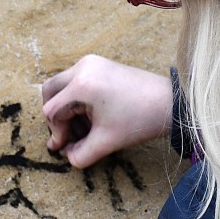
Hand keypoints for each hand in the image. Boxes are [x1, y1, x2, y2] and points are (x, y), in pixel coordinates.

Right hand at [41, 56, 170, 167]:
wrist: (169, 103)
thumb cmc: (139, 120)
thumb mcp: (106, 142)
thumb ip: (80, 155)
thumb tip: (66, 156)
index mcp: (82, 85)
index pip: (52, 110)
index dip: (56, 133)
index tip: (65, 147)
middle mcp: (83, 68)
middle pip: (50, 92)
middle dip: (56, 117)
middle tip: (68, 135)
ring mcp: (91, 63)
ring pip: (62, 86)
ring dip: (67, 109)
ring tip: (86, 129)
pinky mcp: (100, 64)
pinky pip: (76, 81)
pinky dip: (77, 100)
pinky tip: (93, 117)